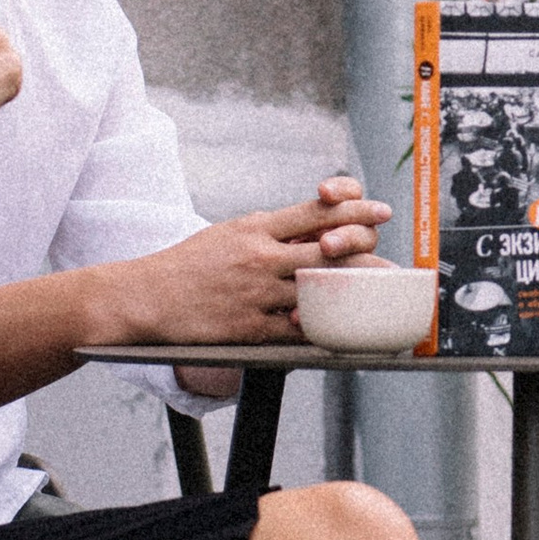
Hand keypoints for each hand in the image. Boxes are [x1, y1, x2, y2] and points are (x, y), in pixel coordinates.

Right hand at [124, 189, 396, 344]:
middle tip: (392, 262)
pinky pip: (294, 329)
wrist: (147, 296)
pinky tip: (336, 330)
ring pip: (317, 291)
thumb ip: (271, 230)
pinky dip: (317, 328)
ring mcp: (255, 293)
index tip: (381, 211)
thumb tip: (313, 225)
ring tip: (377, 298)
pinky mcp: (248, 327)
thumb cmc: (191, 263)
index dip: (356, 209)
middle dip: (365, 252)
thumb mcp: (231, 232)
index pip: (316, 211)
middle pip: (328, 250)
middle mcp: (260, 257)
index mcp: (257, 228)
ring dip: (350, 295)